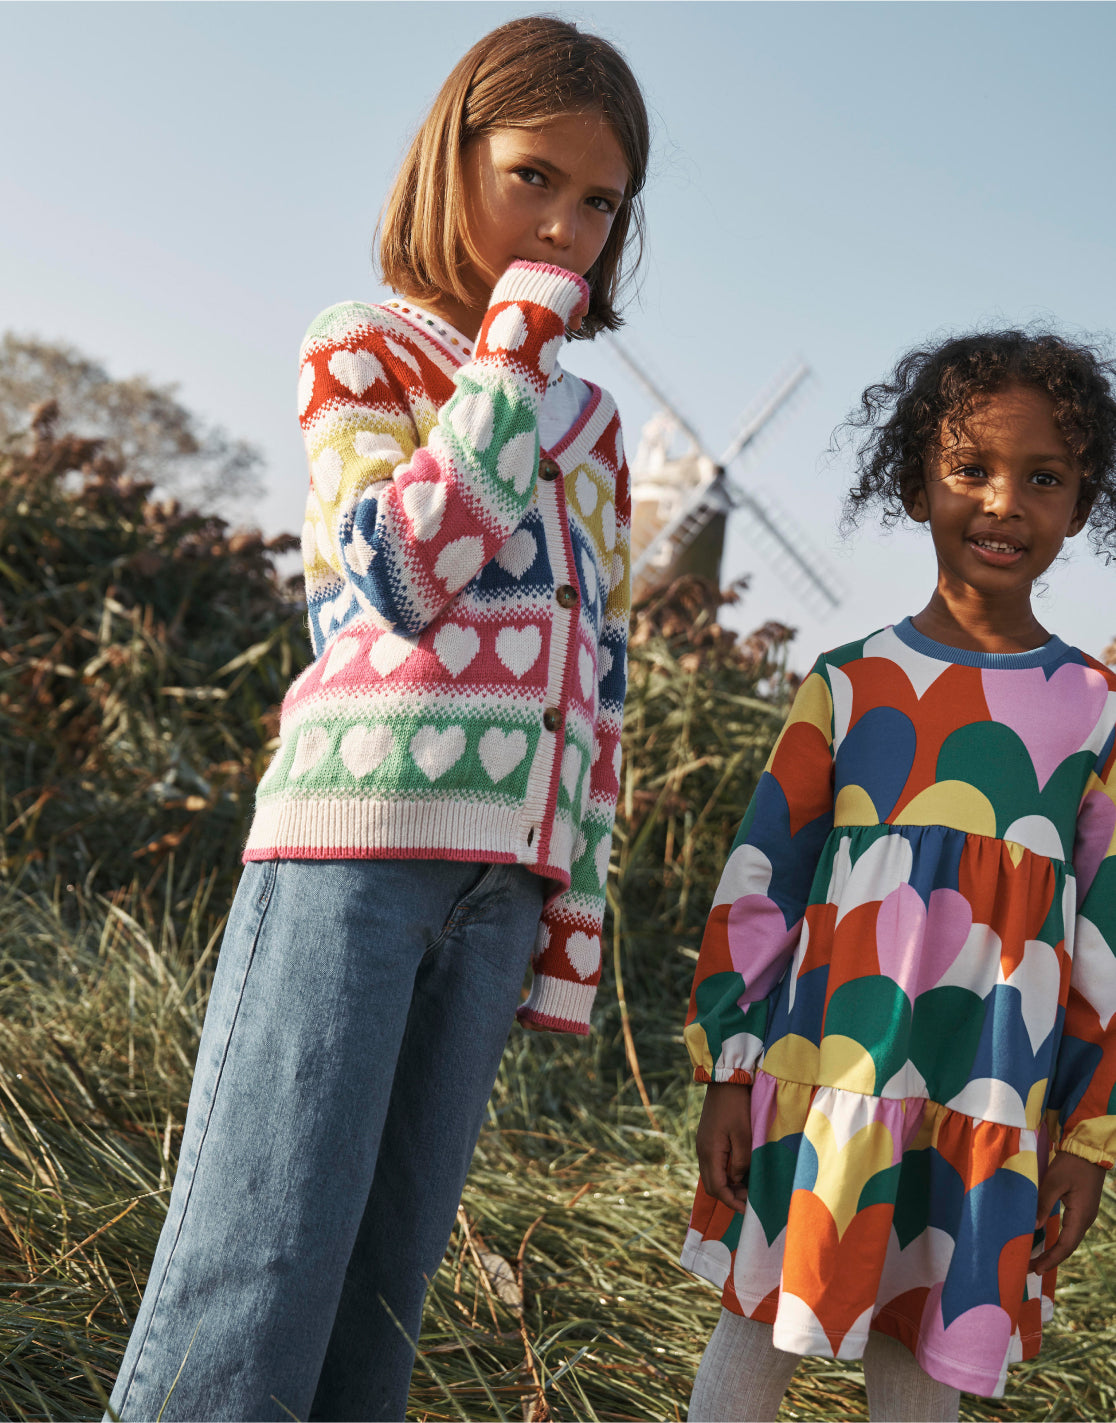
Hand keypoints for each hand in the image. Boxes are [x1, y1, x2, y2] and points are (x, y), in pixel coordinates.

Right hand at [695, 1081, 752, 1212]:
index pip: (717, 1188)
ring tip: (747, 1187)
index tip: (747, 1210)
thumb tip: (737, 1180)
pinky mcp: (707, 1139)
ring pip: (712, 1176)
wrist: (725, 1081)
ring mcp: (703, 1145)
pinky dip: (725, 1174)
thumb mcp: (744, 1135)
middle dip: (729, 1196)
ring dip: (727, 1185)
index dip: (732, 1201)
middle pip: (711, 1185)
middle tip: (749, 1200)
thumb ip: (741, 1162)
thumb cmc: (737, 1107)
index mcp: (710, 1152)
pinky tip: (739, 1172)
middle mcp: (703, 1151)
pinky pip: (714, 1164)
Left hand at [1029, 1150, 1106, 1272]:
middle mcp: (1085, 1219)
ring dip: (1053, 1250)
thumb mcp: (1053, 1181)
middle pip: (1068, 1246)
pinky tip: (1046, 1241)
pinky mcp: (1081, 1208)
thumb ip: (1042, 1203)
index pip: (1065, 1245)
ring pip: (1069, 1239)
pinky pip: (1070, 1230)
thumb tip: (1032, 1226)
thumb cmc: (1071, 1164)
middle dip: (1050, 1258)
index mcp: (1081, 1216)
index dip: (1051, 1259)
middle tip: (1031, 1268)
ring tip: (1036, 1259)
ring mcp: (1084, 1214)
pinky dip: (1058, 1240)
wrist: (1088, 1149)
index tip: (1036, 1269)